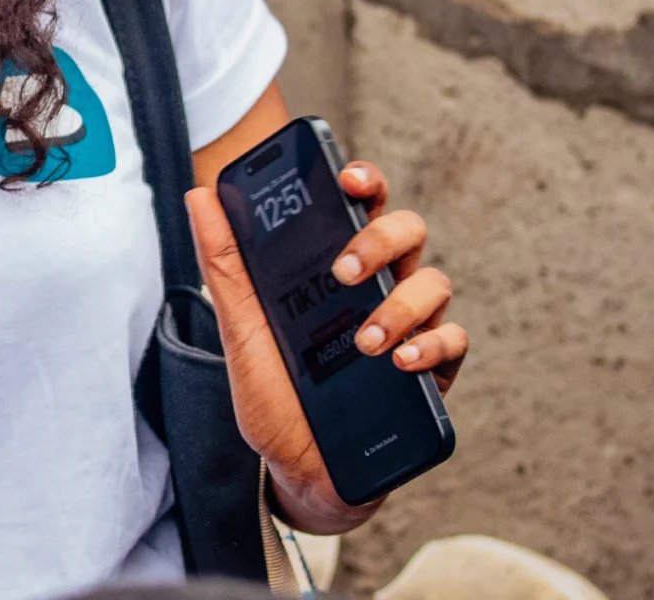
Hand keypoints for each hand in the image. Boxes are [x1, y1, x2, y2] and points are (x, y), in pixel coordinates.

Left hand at [186, 161, 465, 533]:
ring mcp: (409, 330)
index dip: (366, 181)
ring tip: (363, 341)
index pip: (362, 208)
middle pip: (408, 233)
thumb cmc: (273, 400)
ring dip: (400, 304)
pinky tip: (401, 361)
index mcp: (336, 272)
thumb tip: (200, 196)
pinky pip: (454, 341)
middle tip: (342, 272)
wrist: (298, 475)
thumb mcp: (241, 332)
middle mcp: (378, 291)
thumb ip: (223, 266)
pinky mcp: (431, 375)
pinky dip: (431, 345)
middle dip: (380, 241)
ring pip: (435, 282)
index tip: (350, 178)